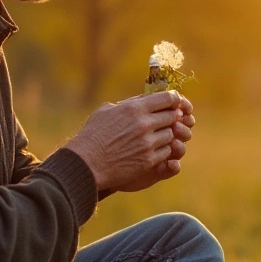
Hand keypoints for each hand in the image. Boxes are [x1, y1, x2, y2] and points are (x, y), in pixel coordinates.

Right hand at [65, 92, 194, 192]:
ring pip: (171, 135)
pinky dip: (162, 150)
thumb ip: (128, 103)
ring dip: (165, 135)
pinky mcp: (149, 160)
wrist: (86, 163)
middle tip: (163, 121)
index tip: (173, 103)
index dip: (173, 99)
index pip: (167, 98)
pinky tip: (151, 150)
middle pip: (172, 116)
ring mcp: (148, 143)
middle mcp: (144, 124)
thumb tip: (144, 98)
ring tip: (154, 137)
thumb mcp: (107, 110)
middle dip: (170, 118)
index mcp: (134, 108)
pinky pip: (166, 152)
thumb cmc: (93, 135)